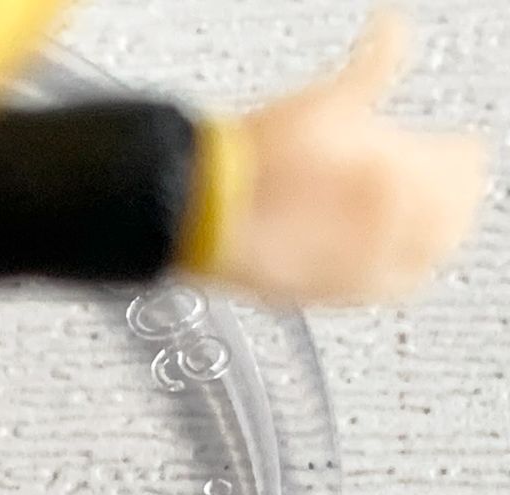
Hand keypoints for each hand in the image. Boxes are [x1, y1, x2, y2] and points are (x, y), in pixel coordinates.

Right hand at [212, 12, 486, 304]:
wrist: (204, 215)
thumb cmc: (253, 162)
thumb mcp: (325, 97)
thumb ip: (375, 61)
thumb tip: (391, 27)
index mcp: (398, 174)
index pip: (463, 163)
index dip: (455, 150)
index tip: (448, 145)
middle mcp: (389, 227)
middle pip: (456, 213)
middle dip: (450, 193)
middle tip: (440, 181)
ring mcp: (364, 266)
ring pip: (432, 254)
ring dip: (435, 232)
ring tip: (426, 219)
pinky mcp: (337, 295)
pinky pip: (394, 288)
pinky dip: (404, 269)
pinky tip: (396, 256)